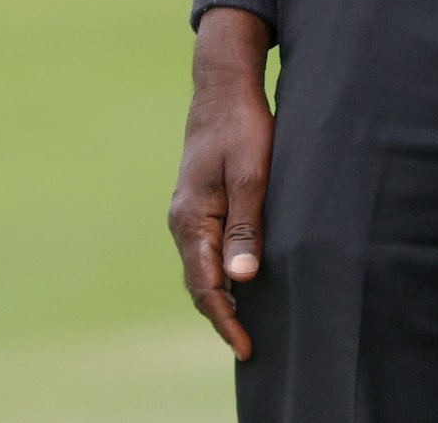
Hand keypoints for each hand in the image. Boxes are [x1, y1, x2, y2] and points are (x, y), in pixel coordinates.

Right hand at [167, 8, 275, 360]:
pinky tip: (242, 282)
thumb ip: (247, 225)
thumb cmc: (243, 128)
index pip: (205, 285)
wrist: (223, 89)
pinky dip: (221, 274)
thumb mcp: (253, 173)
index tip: (247, 347)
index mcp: (192, 219)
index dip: (226, 320)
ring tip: (248, 326)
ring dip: (221, 298)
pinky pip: (207, 251)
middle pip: (199, 284)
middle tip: (249, 346)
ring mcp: (189, 214)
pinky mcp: (200, 205)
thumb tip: (242, 278)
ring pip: (202, 268)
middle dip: (222, 317)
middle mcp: (184, 222)